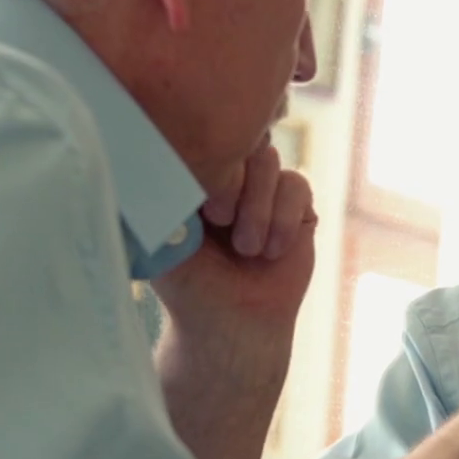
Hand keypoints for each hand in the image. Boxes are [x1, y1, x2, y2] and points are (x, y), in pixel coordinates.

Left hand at [150, 141, 317, 384]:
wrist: (233, 322)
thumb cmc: (190, 285)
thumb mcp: (164, 236)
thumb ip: (161, 194)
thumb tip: (162, 156)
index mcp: (191, 174)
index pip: (202, 135)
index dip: (208, 163)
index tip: (201, 208)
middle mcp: (229, 175)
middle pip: (239, 140)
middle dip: (234, 185)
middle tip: (221, 222)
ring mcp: (263, 187)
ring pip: (269, 160)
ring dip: (258, 207)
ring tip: (247, 249)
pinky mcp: (296, 204)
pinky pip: (297, 185)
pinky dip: (283, 219)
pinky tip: (271, 251)